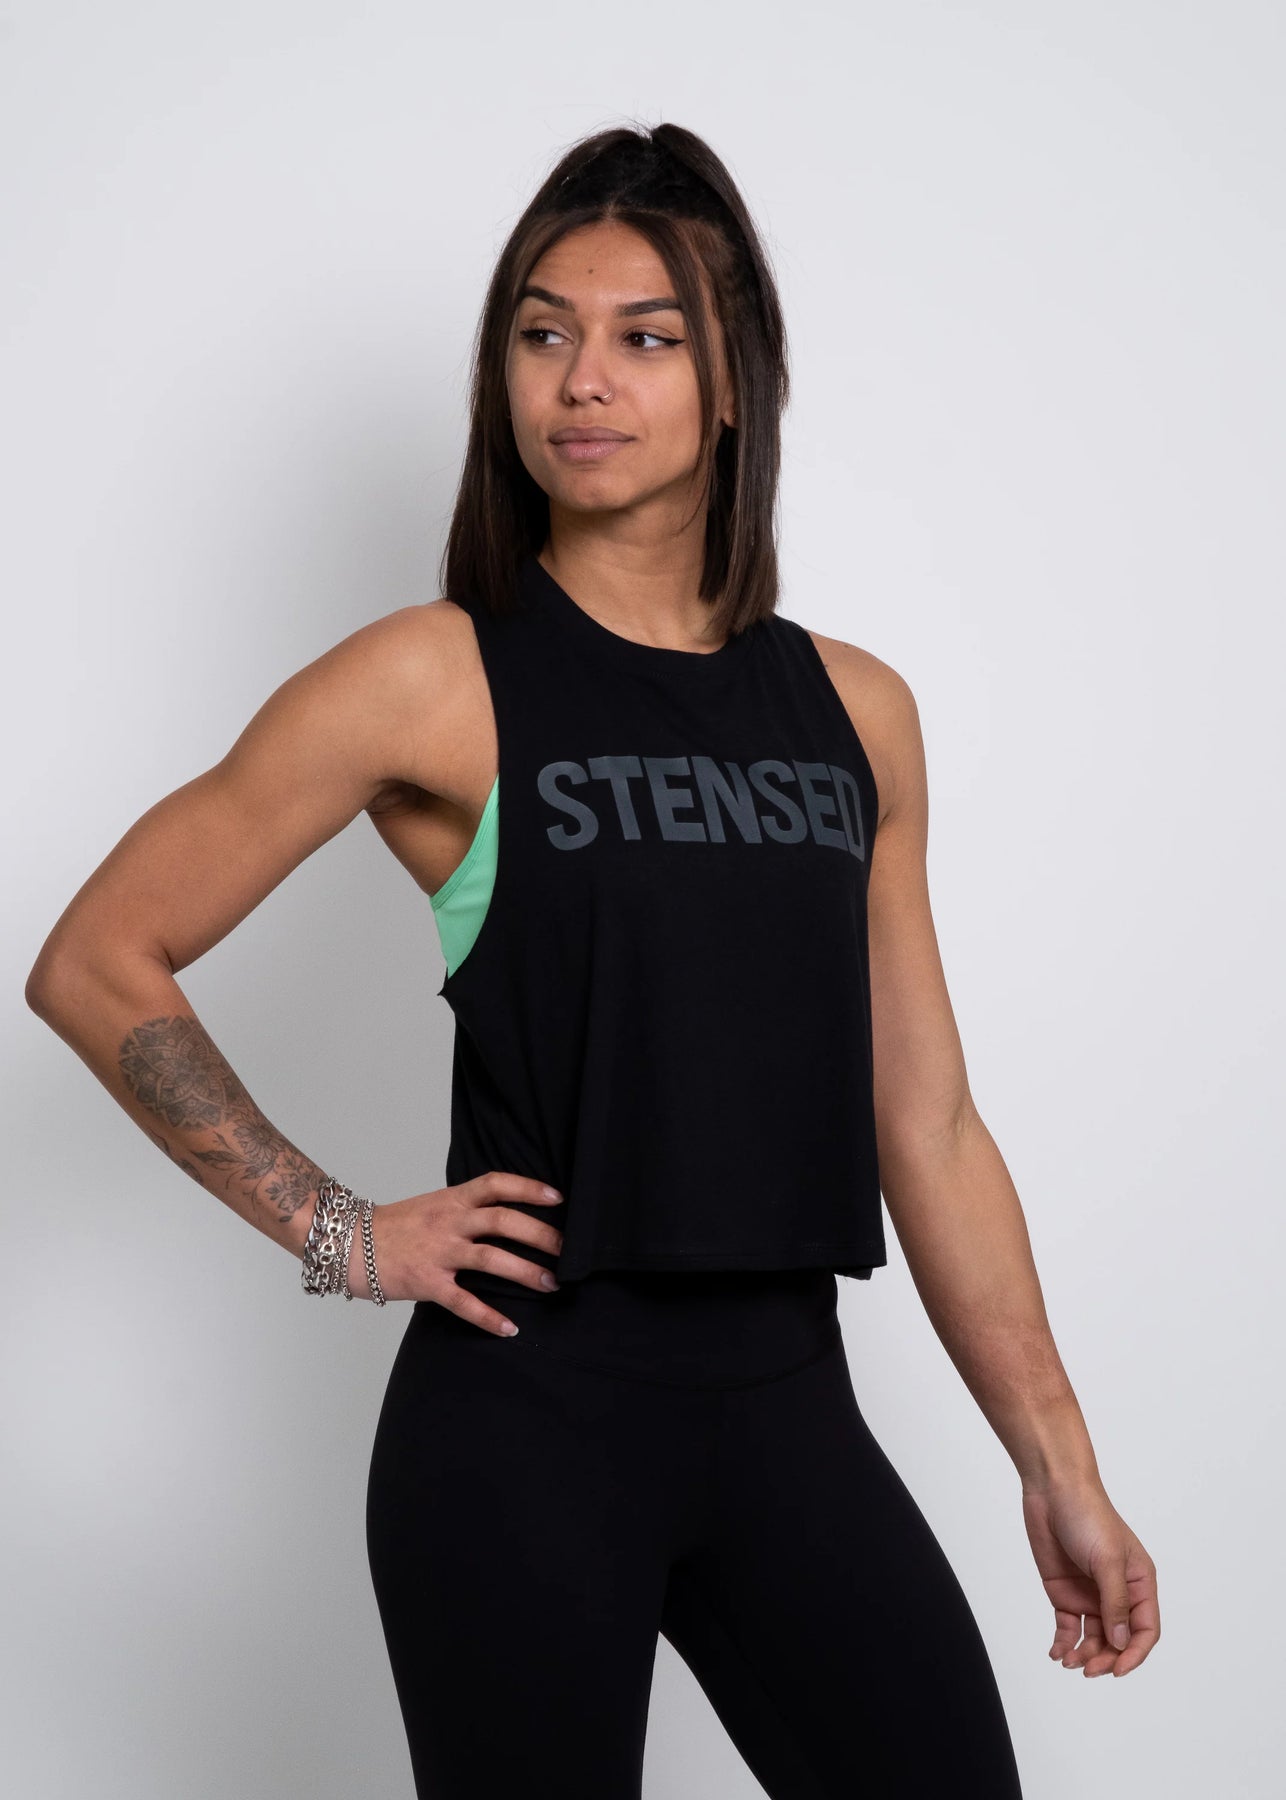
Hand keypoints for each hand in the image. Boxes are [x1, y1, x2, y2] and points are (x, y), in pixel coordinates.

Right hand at [344, 1172, 564, 1335]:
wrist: (347, 1243)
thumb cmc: (393, 1227)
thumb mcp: (432, 1205)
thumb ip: (465, 1208)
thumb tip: (505, 1215)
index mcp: (452, 1199)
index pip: (496, 1184)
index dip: (529, 1188)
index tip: (558, 1198)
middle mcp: (448, 1222)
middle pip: (502, 1221)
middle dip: (540, 1234)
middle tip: (568, 1250)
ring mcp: (437, 1252)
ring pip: (490, 1258)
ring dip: (525, 1272)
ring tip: (551, 1284)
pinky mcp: (426, 1283)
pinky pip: (463, 1302)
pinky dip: (489, 1317)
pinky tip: (510, 1328)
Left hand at [1021, 1477, 1159, 1677]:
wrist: (1052, 1489)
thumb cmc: (1088, 1515)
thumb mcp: (1107, 1559)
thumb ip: (1115, 1601)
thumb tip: (1120, 1641)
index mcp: (1140, 1582)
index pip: (1145, 1629)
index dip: (1135, 1653)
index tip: (1118, 1670)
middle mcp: (1117, 1592)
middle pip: (1118, 1639)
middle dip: (1106, 1658)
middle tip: (1088, 1669)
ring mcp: (1090, 1594)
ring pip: (1093, 1638)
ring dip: (1084, 1654)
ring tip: (1069, 1661)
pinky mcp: (1065, 1592)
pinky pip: (1068, 1627)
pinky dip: (1064, 1643)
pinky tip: (1057, 1653)